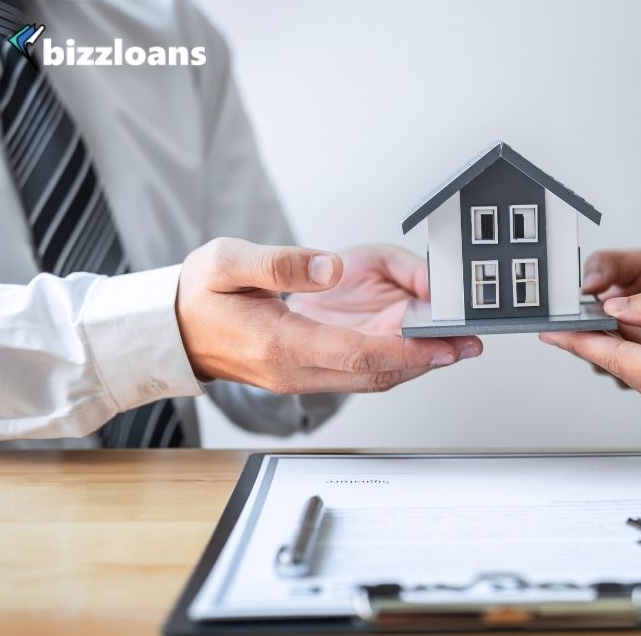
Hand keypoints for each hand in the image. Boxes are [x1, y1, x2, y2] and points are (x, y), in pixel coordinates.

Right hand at [176, 238, 481, 393]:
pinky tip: (416, 346)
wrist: (171, 333)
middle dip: (426, 362)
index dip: (407, 351)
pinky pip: (358, 372)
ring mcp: (301, 377)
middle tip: (468, 343)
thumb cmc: (197, 296)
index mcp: (280, 344)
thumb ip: (280, 264)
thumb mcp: (226, 262)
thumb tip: (330, 268)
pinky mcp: (305, 372)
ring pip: (370, 378)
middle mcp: (296, 370)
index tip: (444, 343)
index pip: (357, 356)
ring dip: (414, 365)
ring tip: (456, 344)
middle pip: (374, 375)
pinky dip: (392, 362)